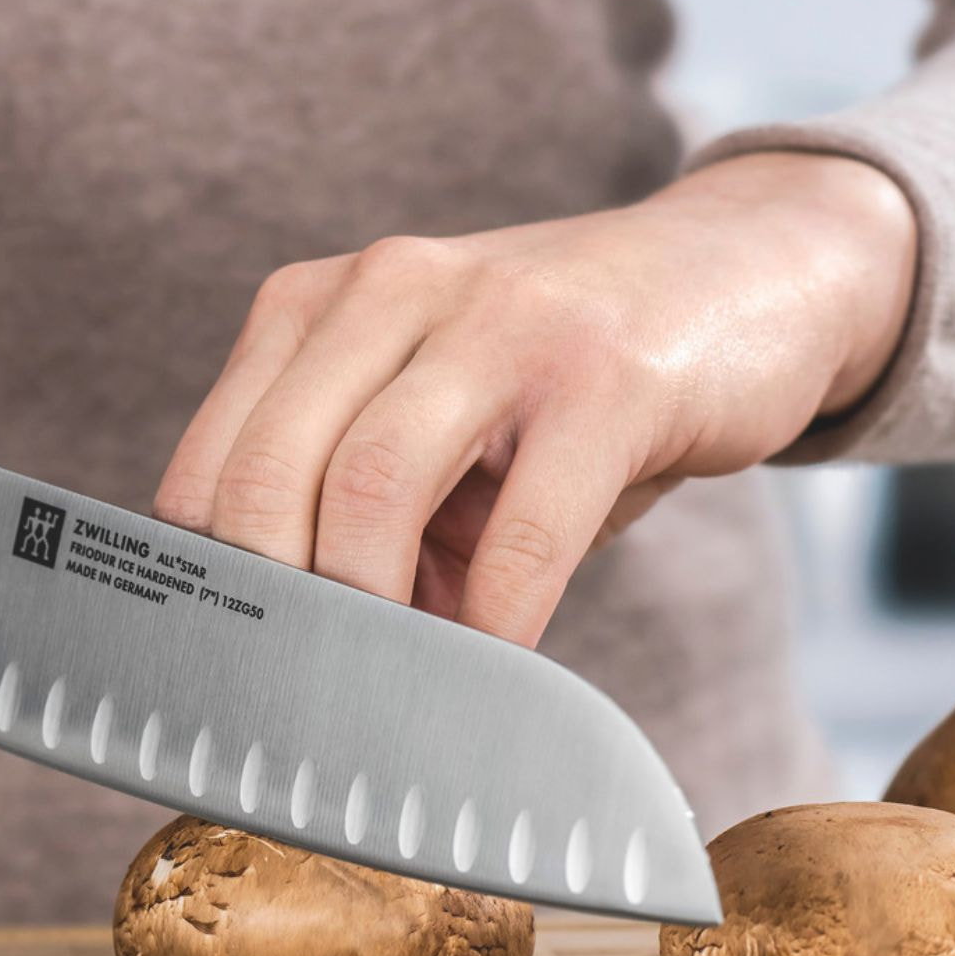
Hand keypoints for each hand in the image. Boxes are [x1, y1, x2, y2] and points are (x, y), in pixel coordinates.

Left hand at [155, 152, 915, 644]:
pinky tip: (493, 663)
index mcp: (317, 306)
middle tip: (305, 685)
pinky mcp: (606, 374)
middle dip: (276, 602)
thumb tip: (301, 651)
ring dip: (369, 612)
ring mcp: (498, 321)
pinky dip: (495, 620)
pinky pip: (522, 527)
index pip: (211, 461)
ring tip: (391, 678)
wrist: (750, 269)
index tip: (228, 666)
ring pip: (371, 486)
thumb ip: (353, 508)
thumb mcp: (429, 420)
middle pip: (268, 472)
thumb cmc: (559, 379)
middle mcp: (389, 289)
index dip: (204, 582)